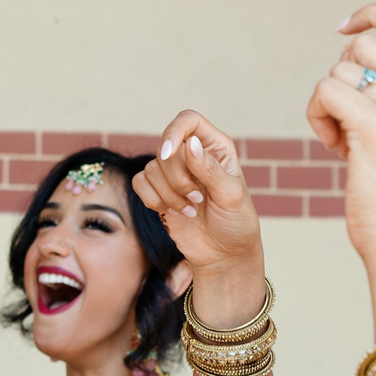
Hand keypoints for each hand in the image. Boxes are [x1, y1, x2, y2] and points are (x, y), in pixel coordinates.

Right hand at [131, 109, 263, 296]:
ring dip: (168, 195)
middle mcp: (192, 155)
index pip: (188, 121)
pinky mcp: (158, 191)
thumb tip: (190, 144)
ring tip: (190, 209)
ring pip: (151, 168)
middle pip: (166, 148)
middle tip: (197, 198)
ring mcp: (173, 173)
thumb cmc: (236, 223)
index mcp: (215, 147)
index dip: (174, 131)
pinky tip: (175, 213)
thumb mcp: (231, 196)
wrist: (224, 254)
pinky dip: (153, 201)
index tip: (169, 153)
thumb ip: (210, 170)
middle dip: (177, 179)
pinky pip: (139, 184)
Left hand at [306, 4, 375, 278]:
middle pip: (361, 47)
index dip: (373, 14)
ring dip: (325, 105)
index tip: (345, 28)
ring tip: (343, 142)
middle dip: (340, 79)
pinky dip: (316, 118)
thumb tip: (351, 61)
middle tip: (346, 121)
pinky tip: (333, 147)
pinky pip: (324, 92)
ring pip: (337, 72)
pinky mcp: (375, 124)